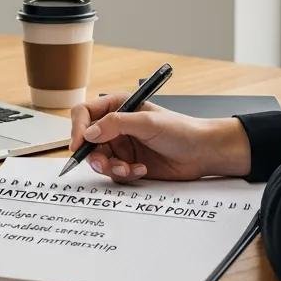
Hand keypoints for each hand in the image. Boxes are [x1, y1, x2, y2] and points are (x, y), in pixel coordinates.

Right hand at [69, 92, 251, 183]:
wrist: (202, 153)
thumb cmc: (181, 129)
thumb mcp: (148, 122)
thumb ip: (117, 124)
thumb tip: (90, 132)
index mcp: (118, 106)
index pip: (85, 113)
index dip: (77, 128)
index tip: (78, 144)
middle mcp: (116, 126)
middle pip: (88, 141)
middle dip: (94, 154)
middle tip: (104, 164)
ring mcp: (122, 146)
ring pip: (99, 159)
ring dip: (110, 167)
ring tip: (128, 168)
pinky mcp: (129, 163)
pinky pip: (114, 172)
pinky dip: (124, 174)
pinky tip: (141, 170)